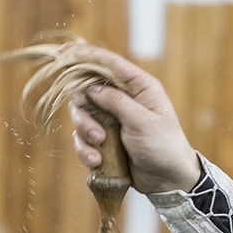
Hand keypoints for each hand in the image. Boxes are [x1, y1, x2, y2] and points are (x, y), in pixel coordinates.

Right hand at [64, 44, 201, 192]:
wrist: (168, 180)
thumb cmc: (163, 146)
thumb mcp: (142, 121)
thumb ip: (116, 101)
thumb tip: (90, 87)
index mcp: (138, 87)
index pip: (108, 63)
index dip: (85, 55)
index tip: (63, 52)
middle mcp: (123, 99)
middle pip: (87, 90)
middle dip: (83, 110)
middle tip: (95, 131)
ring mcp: (112, 119)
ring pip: (82, 115)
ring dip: (85, 131)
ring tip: (100, 146)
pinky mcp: (105, 140)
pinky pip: (84, 139)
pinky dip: (86, 150)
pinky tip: (97, 161)